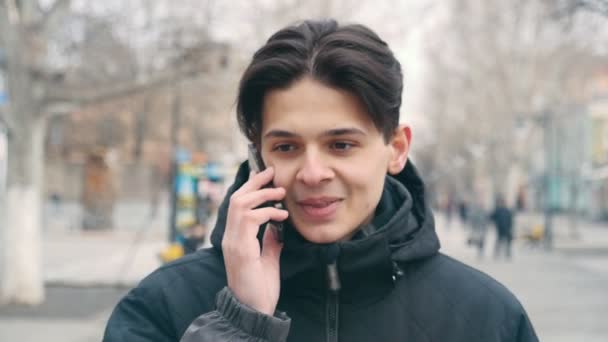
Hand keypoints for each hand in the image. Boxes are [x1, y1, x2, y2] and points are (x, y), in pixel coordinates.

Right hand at [221, 167, 287, 315]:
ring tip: (279, 192)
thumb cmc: (260, 289)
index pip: (238, 206)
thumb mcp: (268, 260)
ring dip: (261, 194)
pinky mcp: (241, 248)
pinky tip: (281, 215)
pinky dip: (267, 212)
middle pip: (237, 198)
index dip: (251, 188)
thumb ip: (270, 243)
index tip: (266, 177)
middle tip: (272, 172)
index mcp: (235, 239)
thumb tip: (277, 228)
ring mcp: (233, 242)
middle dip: (255, 182)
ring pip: (241, 204)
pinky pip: (250, 219)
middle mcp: (230, 237)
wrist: (253, 310)